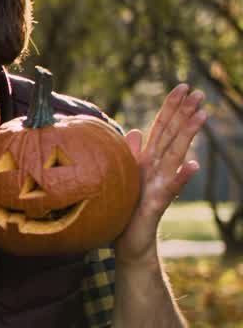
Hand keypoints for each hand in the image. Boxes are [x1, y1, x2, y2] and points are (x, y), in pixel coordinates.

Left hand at [114, 84, 206, 262]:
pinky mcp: (156, 204)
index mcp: (148, 160)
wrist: (128, 241)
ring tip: (201, 115)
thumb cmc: (126, 208)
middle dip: (185, 114)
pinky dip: (182, 177)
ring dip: (189, 135)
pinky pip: (170, 189)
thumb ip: (131, 154)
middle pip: (173, 136)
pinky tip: (194, 165)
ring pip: (176, 156)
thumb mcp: (124, 176)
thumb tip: (136, 131)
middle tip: (200, 93)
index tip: (183, 86)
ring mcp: (160, 185)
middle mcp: (157, 169)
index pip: (162, 128)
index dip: (171, 107)